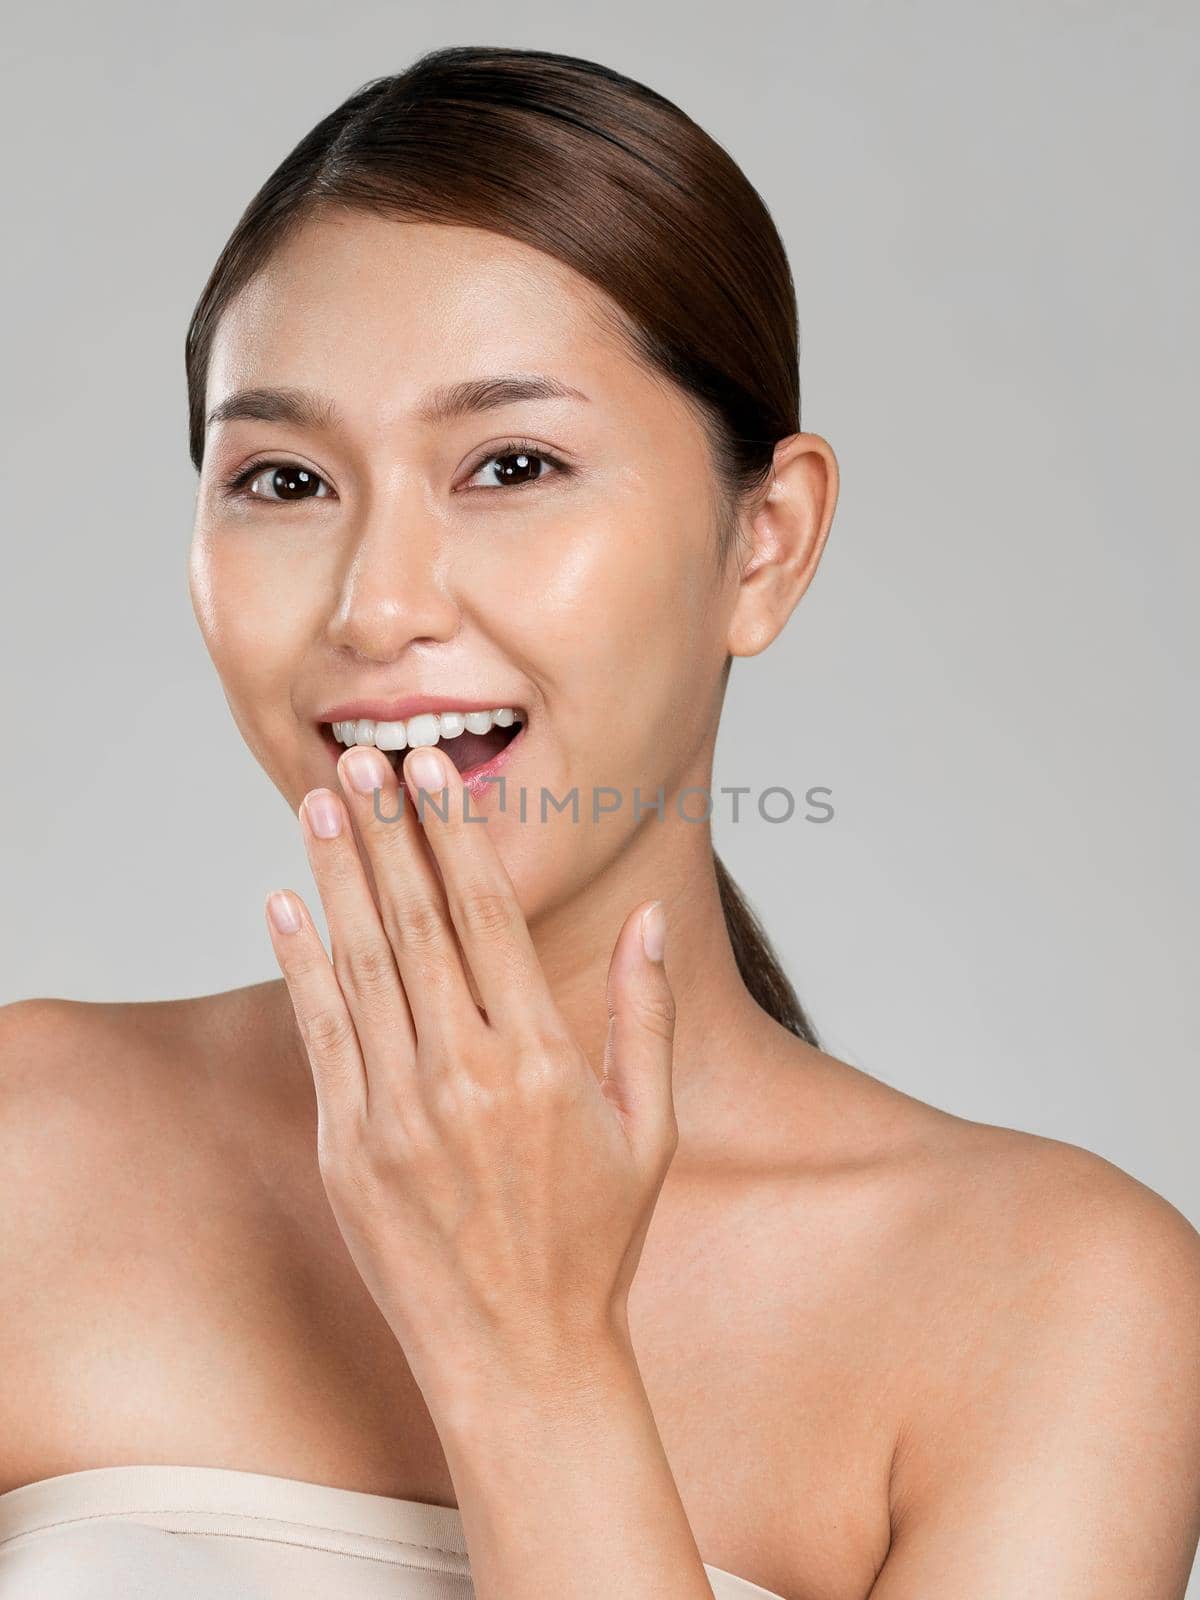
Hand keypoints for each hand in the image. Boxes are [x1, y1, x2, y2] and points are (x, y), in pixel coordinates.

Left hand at [264, 741, 677, 1407]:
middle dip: (387, 831)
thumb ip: (645, 1015)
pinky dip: (298, 964)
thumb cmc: (595, 1242)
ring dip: (338, 876)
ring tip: (324, 802)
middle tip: (364, 756)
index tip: (431, 773)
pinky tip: (284, 904)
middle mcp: (465, 1076)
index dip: (454, 836)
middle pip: (416, 922)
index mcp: (542, 1061)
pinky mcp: (349, 1148)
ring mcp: (397, 1113)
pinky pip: (319, 1035)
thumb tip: (648, 916)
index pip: (487, 917)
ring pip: (360, 965)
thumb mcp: (647, 1128)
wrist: (520, 1358)